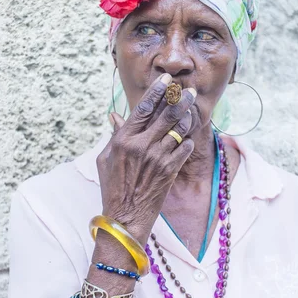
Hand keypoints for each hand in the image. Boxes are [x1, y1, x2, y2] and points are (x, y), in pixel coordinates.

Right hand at [96, 74, 195, 244]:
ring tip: (192, 110)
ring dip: (187, 117)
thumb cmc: (113, 188)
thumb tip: (116, 116)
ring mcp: (157, 158)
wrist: (125, 217)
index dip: (158, 90)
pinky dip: (187, 140)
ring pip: (179, 128)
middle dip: (181, 99)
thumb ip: (114, 136)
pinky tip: (186, 138)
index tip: (167, 80)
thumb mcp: (105, 159)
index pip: (144, 107)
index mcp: (124, 140)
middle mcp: (142, 146)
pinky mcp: (170, 170)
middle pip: (167, 113)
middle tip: (190, 91)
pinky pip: (184, 148)